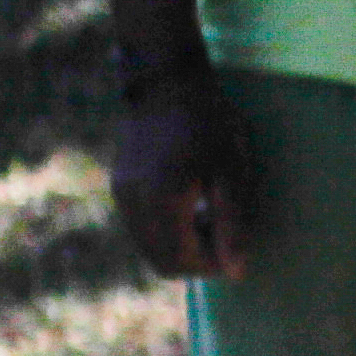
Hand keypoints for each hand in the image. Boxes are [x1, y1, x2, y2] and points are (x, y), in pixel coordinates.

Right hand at [109, 62, 258, 278]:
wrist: (167, 83)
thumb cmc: (210, 123)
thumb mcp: (233, 172)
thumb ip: (234, 224)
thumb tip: (235, 273)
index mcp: (163, 200)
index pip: (180, 262)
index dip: (211, 266)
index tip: (235, 246)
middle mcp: (134, 203)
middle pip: (162, 263)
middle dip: (196, 260)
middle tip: (223, 233)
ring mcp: (122, 195)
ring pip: (149, 248)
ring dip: (180, 246)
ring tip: (208, 215)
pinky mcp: (120, 186)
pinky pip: (142, 228)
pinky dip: (166, 230)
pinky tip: (189, 204)